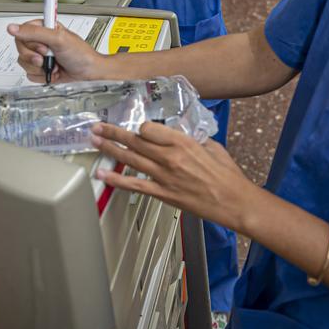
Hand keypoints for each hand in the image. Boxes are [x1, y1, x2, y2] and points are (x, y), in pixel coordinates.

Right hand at [8, 19, 108, 82]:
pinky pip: (30, 75)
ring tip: (54, 65)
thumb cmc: (81, 54)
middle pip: (20, 49)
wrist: (89, 74)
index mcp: (44, 28)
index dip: (29, 42)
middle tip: (47, 57)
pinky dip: (42, 76)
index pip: (22, 32)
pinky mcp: (40, 70)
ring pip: (24, 63)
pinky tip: (53, 72)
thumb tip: (13, 28)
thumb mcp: (58, 39)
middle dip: (34, 57)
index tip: (43, 47)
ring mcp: (40, 56)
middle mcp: (40, 41)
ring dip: (39, 68)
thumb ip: (35, 32)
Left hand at [91, 121, 258, 232]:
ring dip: (109, 149)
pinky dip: (115, 180)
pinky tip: (103, 175)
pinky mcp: (163, 193)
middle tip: (98, 127)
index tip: (138, 128)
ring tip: (94, 141)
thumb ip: (191, 138)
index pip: (149, 128)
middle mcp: (170, 157)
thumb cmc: (227, 175)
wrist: (234, 201)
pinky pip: (134, 185)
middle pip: (134, 140)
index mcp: (182, 142)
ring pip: (130, 159)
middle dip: (112, 132)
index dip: (140, 127)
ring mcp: (164, 176)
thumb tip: (177, 133)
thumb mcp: (211, 145)